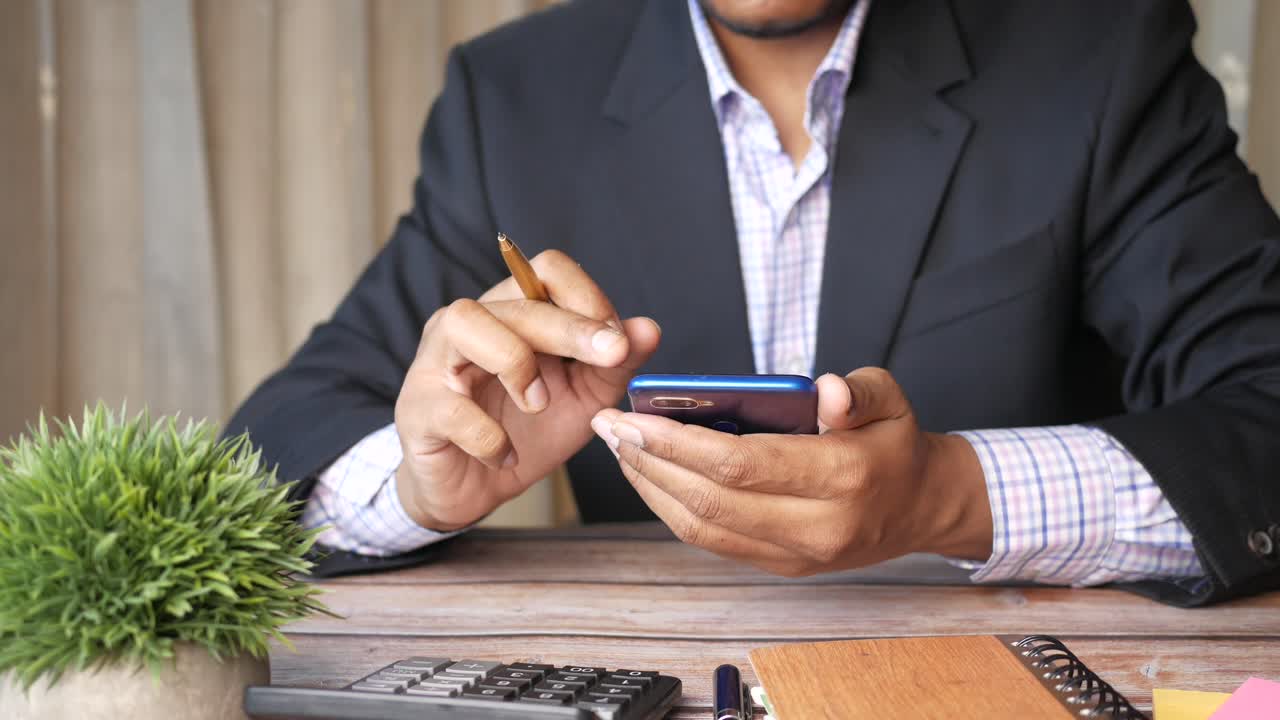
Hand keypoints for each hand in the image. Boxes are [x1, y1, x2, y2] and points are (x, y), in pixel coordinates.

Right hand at [395, 250, 660, 530]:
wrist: (473, 489)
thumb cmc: (524, 433)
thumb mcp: (583, 398)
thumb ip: (614, 364)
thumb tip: (649, 328)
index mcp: (511, 312)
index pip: (545, 270)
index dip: (587, 297)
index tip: (618, 342)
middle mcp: (469, 324)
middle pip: (517, 300)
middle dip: (572, 327)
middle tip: (611, 356)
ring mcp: (436, 363)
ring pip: (466, 323)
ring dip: (516, 362)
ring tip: (538, 405)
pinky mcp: (418, 410)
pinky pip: (451, 409)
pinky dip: (488, 437)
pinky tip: (506, 455)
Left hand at [590, 368, 992, 575]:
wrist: (921, 507)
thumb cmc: (895, 443)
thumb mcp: (891, 399)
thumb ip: (859, 391)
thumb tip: (826, 392)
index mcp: (845, 478)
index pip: (742, 464)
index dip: (679, 443)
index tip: (636, 416)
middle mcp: (818, 527)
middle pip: (711, 500)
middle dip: (649, 462)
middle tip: (609, 427)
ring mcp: (797, 556)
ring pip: (702, 529)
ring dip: (651, 488)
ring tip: (619, 448)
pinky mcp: (781, 566)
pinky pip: (713, 542)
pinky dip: (672, 508)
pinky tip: (650, 474)